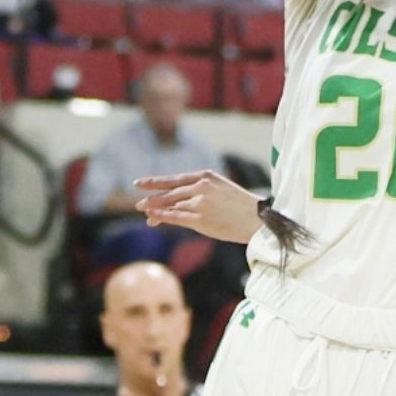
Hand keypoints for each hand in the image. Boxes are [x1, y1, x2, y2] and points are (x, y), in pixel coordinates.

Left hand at [134, 169, 262, 243]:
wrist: (257, 218)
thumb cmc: (240, 205)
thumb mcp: (220, 189)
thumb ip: (199, 191)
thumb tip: (177, 200)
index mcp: (206, 176)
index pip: (174, 179)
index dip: (155, 182)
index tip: (140, 183)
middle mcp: (200, 187)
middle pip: (169, 193)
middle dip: (152, 198)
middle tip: (138, 204)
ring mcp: (199, 203)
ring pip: (170, 205)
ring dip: (155, 210)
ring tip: (145, 213)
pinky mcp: (199, 219)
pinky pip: (175, 217)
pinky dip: (162, 217)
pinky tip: (153, 219)